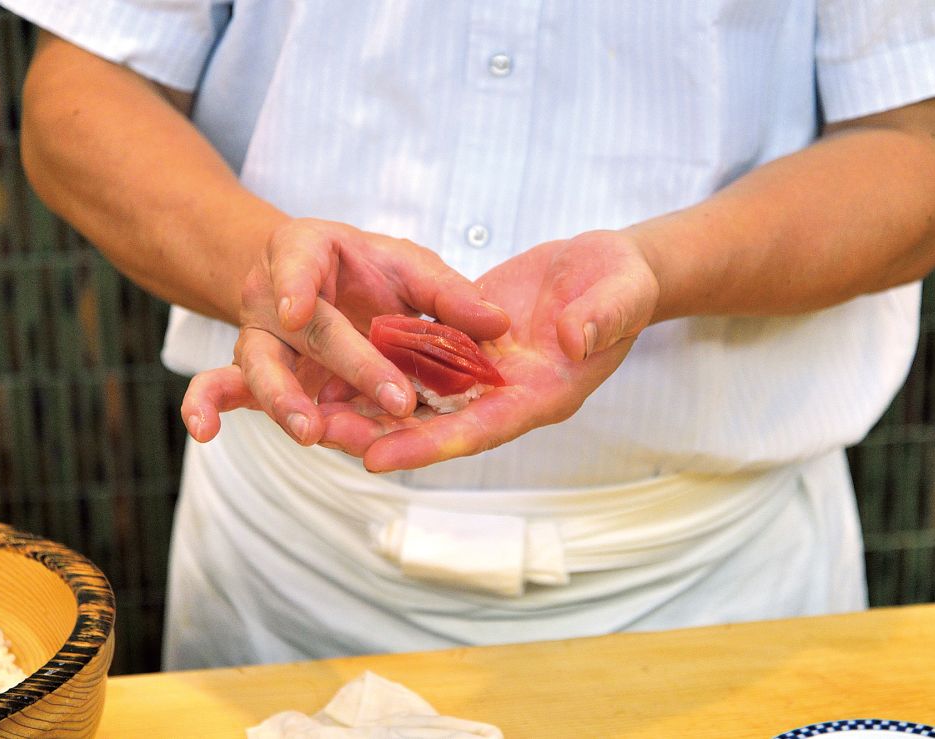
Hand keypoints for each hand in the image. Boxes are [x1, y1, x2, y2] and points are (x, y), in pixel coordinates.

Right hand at [181, 218, 509, 444]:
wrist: (314, 277)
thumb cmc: (364, 269)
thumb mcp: (406, 266)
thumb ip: (447, 292)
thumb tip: (499, 323)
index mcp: (305, 251)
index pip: (299, 263)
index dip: (296, 285)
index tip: (298, 308)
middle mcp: (271, 295)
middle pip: (304, 332)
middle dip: (350, 365)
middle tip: (395, 396)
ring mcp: (258, 338)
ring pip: (258, 369)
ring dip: (284, 402)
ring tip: (312, 432)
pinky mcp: (254, 374)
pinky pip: (221, 389)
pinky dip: (205, 408)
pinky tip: (204, 433)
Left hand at [316, 229, 659, 469]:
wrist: (608, 270)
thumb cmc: (623, 284)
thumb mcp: (621, 294)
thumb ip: (602, 318)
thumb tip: (573, 338)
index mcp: (544, 394)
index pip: (483, 428)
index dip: (431, 446)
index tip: (379, 459)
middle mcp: (507, 395)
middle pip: (438, 426)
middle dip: (382, 434)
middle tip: (322, 436)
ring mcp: (485, 374)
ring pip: (419, 400)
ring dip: (370, 408)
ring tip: (311, 411)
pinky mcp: (467, 347)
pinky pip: (419, 362)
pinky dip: (380, 369)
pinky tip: (333, 367)